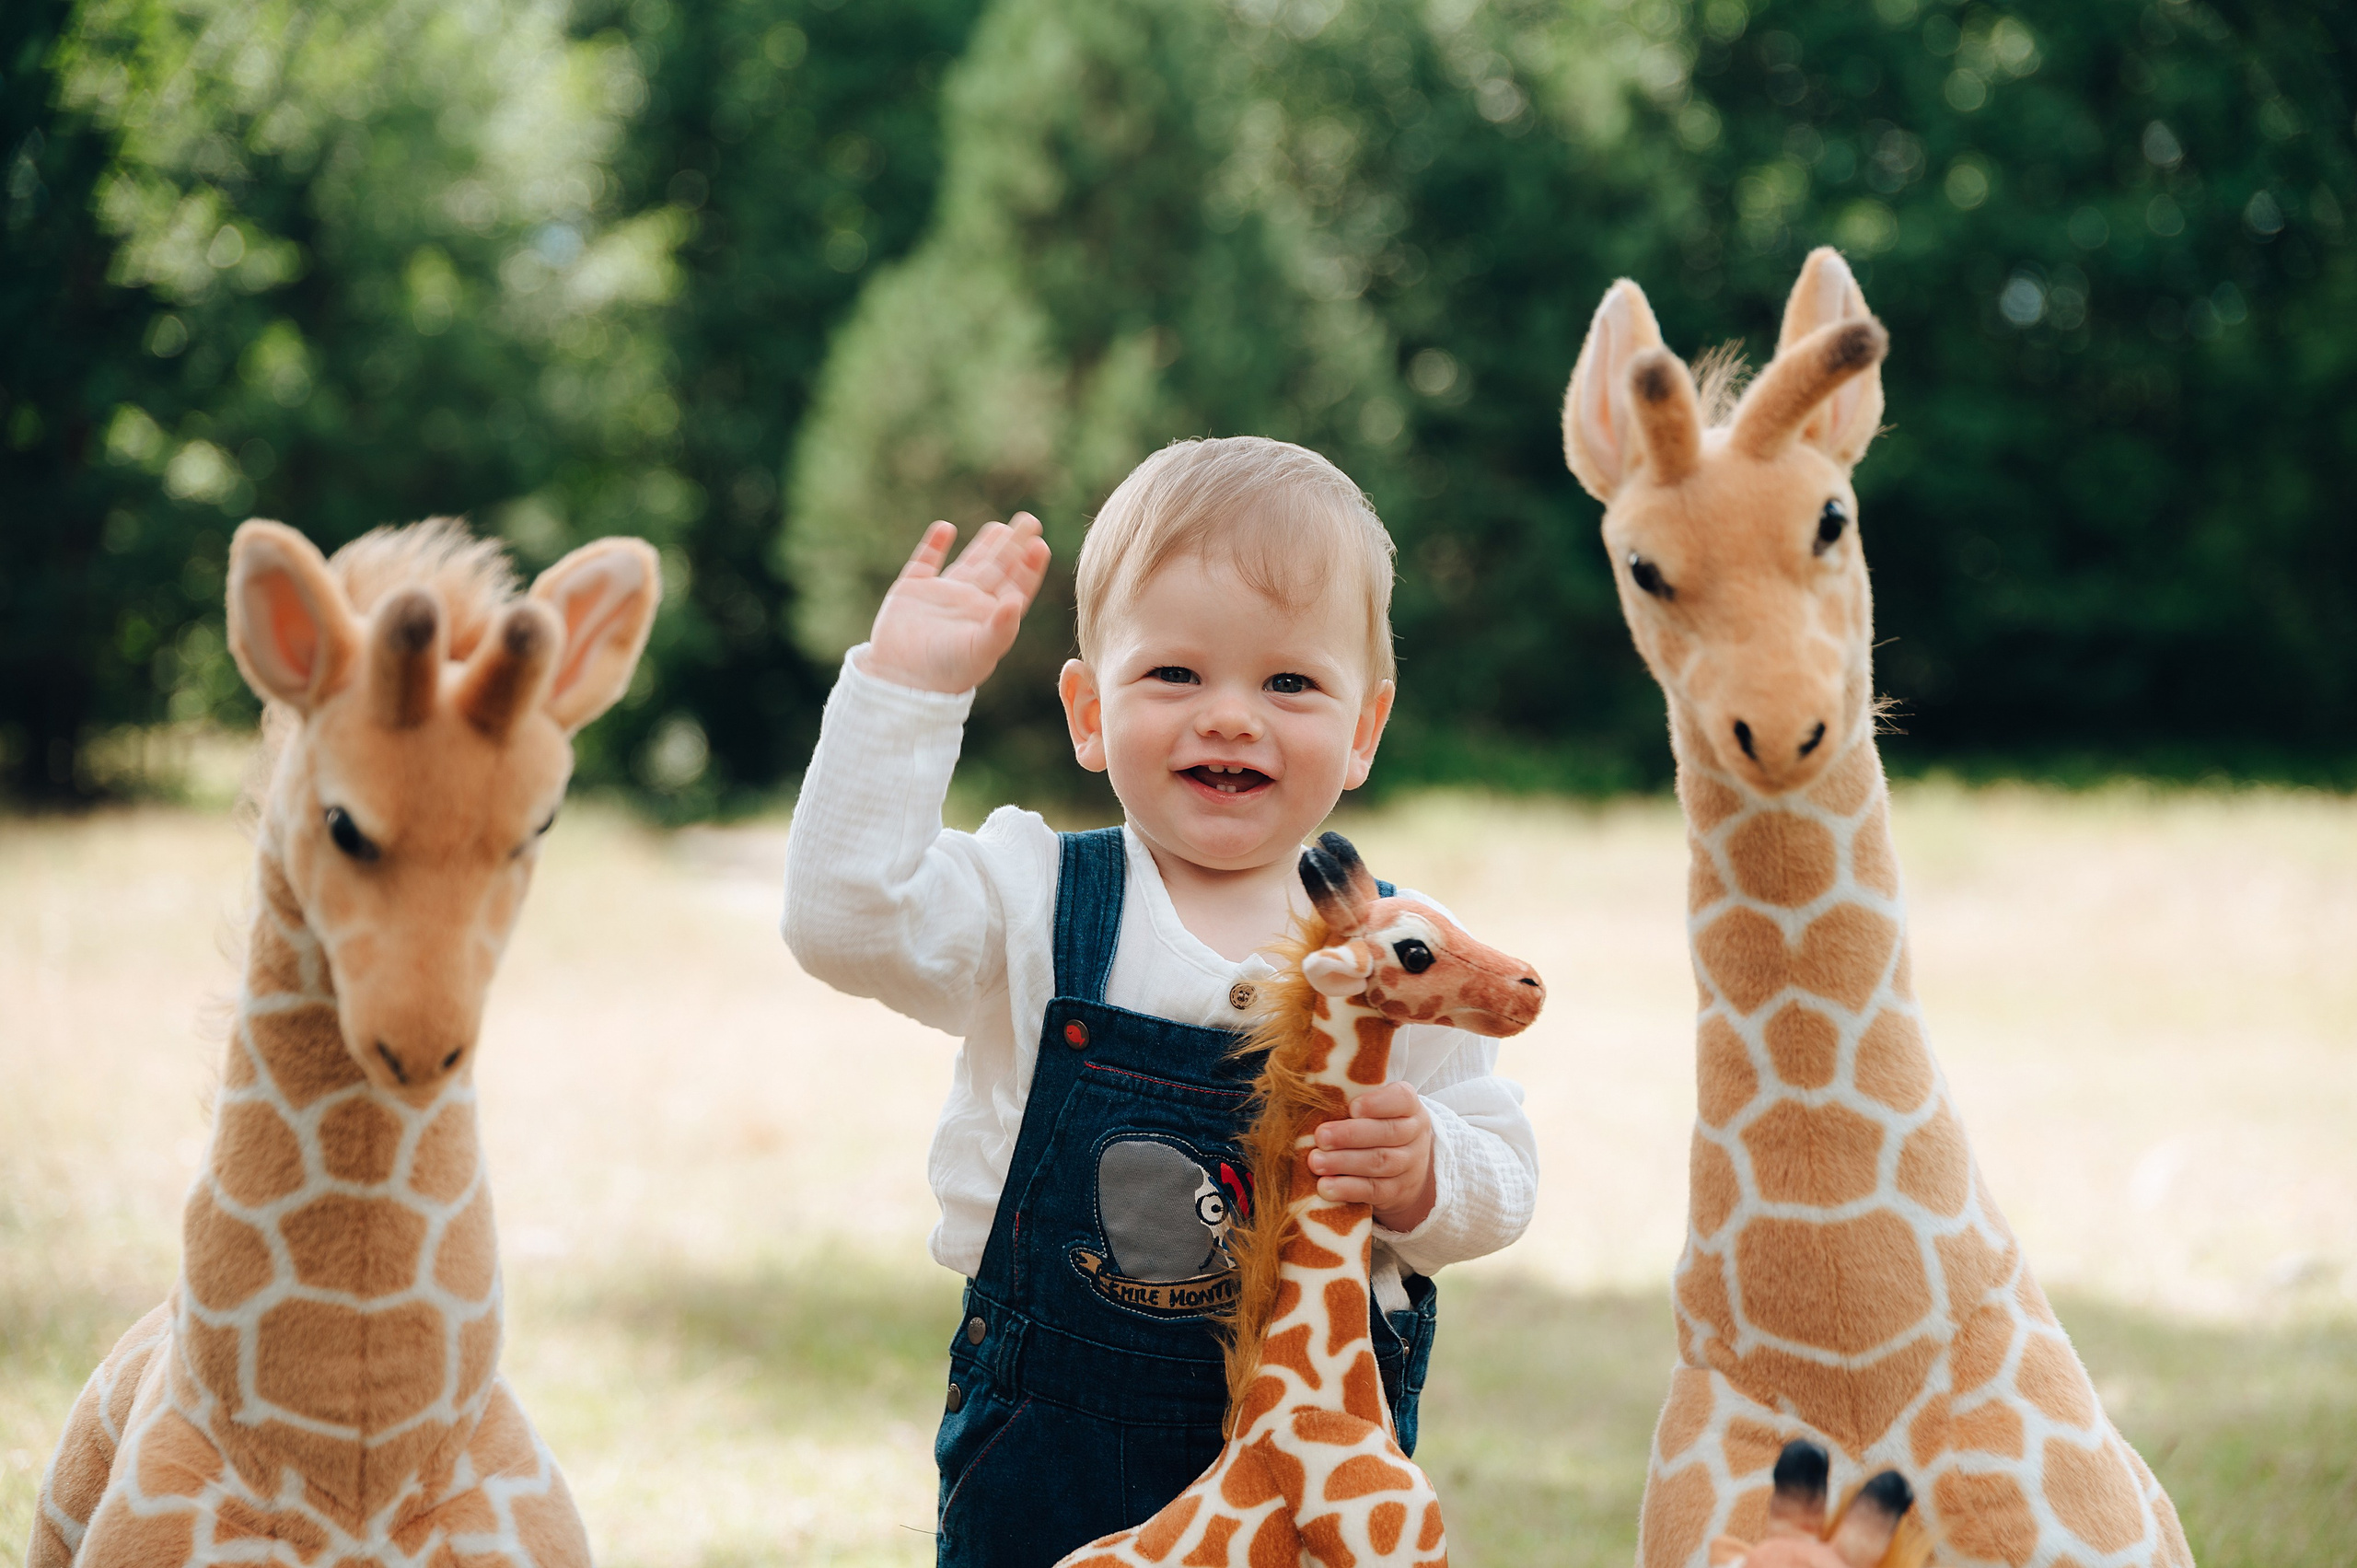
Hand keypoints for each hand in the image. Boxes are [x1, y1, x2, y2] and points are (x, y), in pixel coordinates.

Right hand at [858, 514, 1049, 693]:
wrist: (900, 681)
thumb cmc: (946, 672)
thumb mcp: (979, 651)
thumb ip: (1000, 627)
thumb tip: (1016, 601)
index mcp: (989, 618)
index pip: (1016, 587)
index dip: (1029, 568)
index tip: (1040, 546)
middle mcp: (969, 604)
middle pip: (997, 568)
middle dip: (1013, 546)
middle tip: (1030, 521)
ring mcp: (941, 596)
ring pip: (968, 563)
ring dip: (984, 545)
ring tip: (1000, 526)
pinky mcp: (912, 591)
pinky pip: (925, 562)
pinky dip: (933, 545)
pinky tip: (945, 529)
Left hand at [1308, 1081, 1435, 1231]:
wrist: (1407, 1169)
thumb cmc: (1377, 1128)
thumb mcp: (1377, 1110)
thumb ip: (1353, 1102)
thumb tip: (1314, 1098)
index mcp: (1409, 1107)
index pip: (1401, 1098)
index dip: (1377, 1103)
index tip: (1352, 1107)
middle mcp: (1415, 1134)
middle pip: (1388, 1133)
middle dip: (1350, 1135)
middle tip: (1320, 1137)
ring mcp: (1410, 1165)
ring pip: (1380, 1163)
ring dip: (1344, 1162)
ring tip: (1316, 1162)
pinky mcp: (1398, 1191)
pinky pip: (1374, 1191)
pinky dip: (1348, 1189)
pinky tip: (1325, 1186)